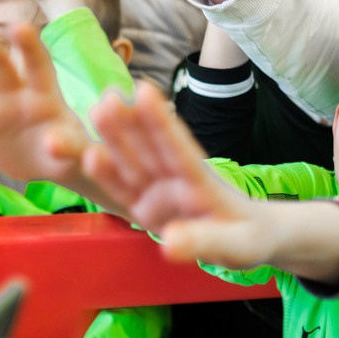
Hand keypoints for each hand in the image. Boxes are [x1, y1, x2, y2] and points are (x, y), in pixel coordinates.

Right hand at [82, 82, 274, 267]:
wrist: (250, 239)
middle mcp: (177, 180)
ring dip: (115, 138)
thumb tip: (170, 241)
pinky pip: (124, 189)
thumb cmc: (250, 237)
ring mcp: (160, 192)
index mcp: (202, 181)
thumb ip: (204, 242)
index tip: (146, 93)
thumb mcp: (237, 245)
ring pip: (134, 162)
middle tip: (110, 94)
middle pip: (151, 149)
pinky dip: (108, 174)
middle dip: (130, 123)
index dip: (162, 122)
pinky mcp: (147, 207)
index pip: (179, 149)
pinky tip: (88, 155)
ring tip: (96, 109)